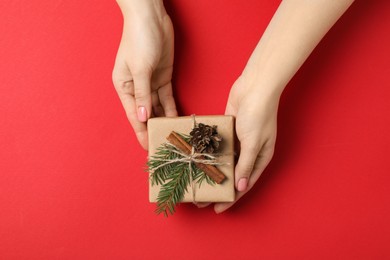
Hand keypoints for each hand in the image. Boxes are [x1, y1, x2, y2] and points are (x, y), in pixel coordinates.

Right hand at [112, 0, 176, 149]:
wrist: (151, 18)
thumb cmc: (139, 40)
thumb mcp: (140, 69)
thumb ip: (143, 95)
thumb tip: (143, 117)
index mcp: (124, 86)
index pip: (134, 115)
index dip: (141, 132)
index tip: (147, 148)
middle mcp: (136, 88)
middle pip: (146, 113)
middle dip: (153, 129)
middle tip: (163, 146)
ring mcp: (151, 83)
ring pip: (157, 107)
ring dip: (163, 120)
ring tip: (172, 136)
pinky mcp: (163, 77)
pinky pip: (167, 97)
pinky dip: (171, 108)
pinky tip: (176, 119)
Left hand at [196, 73, 279, 212]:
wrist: (256, 86)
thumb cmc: (259, 114)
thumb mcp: (253, 142)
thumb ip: (245, 164)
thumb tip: (240, 187)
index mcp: (259, 158)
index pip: (243, 184)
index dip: (231, 198)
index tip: (217, 209)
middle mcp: (248, 152)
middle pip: (231, 175)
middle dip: (217, 188)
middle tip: (201, 199)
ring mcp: (237, 141)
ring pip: (223, 162)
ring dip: (211, 172)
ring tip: (196, 183)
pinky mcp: (228, 129)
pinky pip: (217, 146)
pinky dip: (209, 154)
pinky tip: (196, 161)